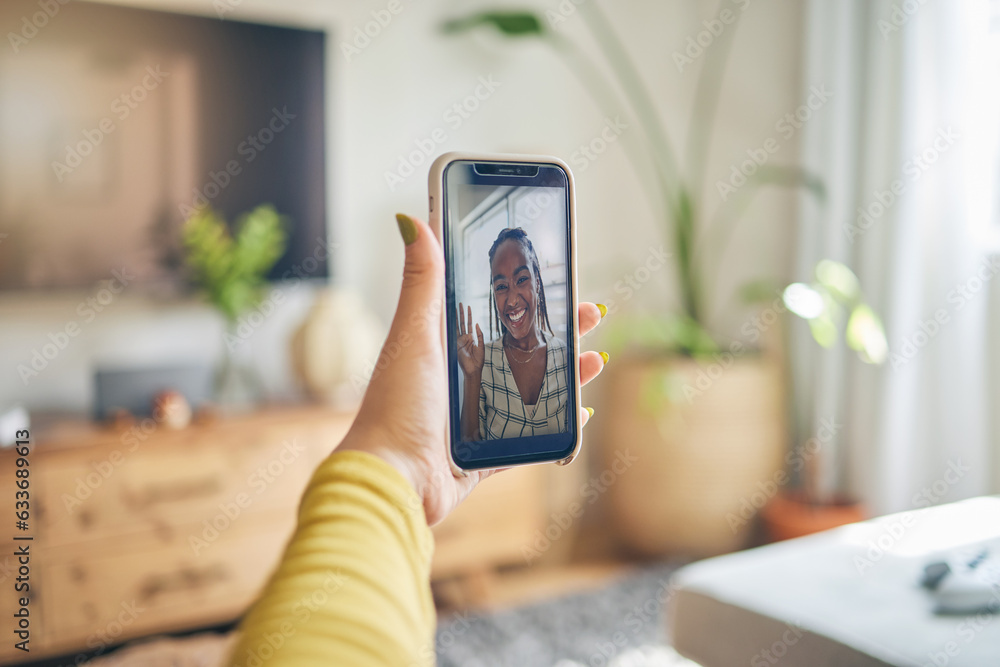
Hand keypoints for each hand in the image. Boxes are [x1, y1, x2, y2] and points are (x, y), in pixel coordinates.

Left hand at [338, 213, 606, 525]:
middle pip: (521, 348)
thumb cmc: (397, 405)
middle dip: (559, 330)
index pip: (494, 310)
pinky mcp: (484, 454)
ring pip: (531, 389)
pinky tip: (582, 413)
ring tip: (594, 360)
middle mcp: (459, 378)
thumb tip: (410, 218)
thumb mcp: (415, 335)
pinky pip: (530, 437)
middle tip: (591, 314)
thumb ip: (422, 281)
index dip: (527, 294)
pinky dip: (558, 425)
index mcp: (443, 346)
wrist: (395, 479)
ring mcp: (475, 417)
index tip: (557, 276)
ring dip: (567, 373)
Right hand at [456, 302, 484, 376]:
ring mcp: (459, 340)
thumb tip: (477, 324)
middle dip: (462, 313)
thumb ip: (479, 335)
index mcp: (470, 338)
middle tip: (460, 304)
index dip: (469, 316)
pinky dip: (454, 326)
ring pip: (458, 325)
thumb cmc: (478, 361)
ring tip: (457, 307)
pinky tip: (453, 318)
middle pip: (463, 322)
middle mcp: (464, 338)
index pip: (469, 324)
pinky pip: (455, 333)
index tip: (468, 307)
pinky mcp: (456, 344)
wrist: (473, 369)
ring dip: (457, 317)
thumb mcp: (481, 346)